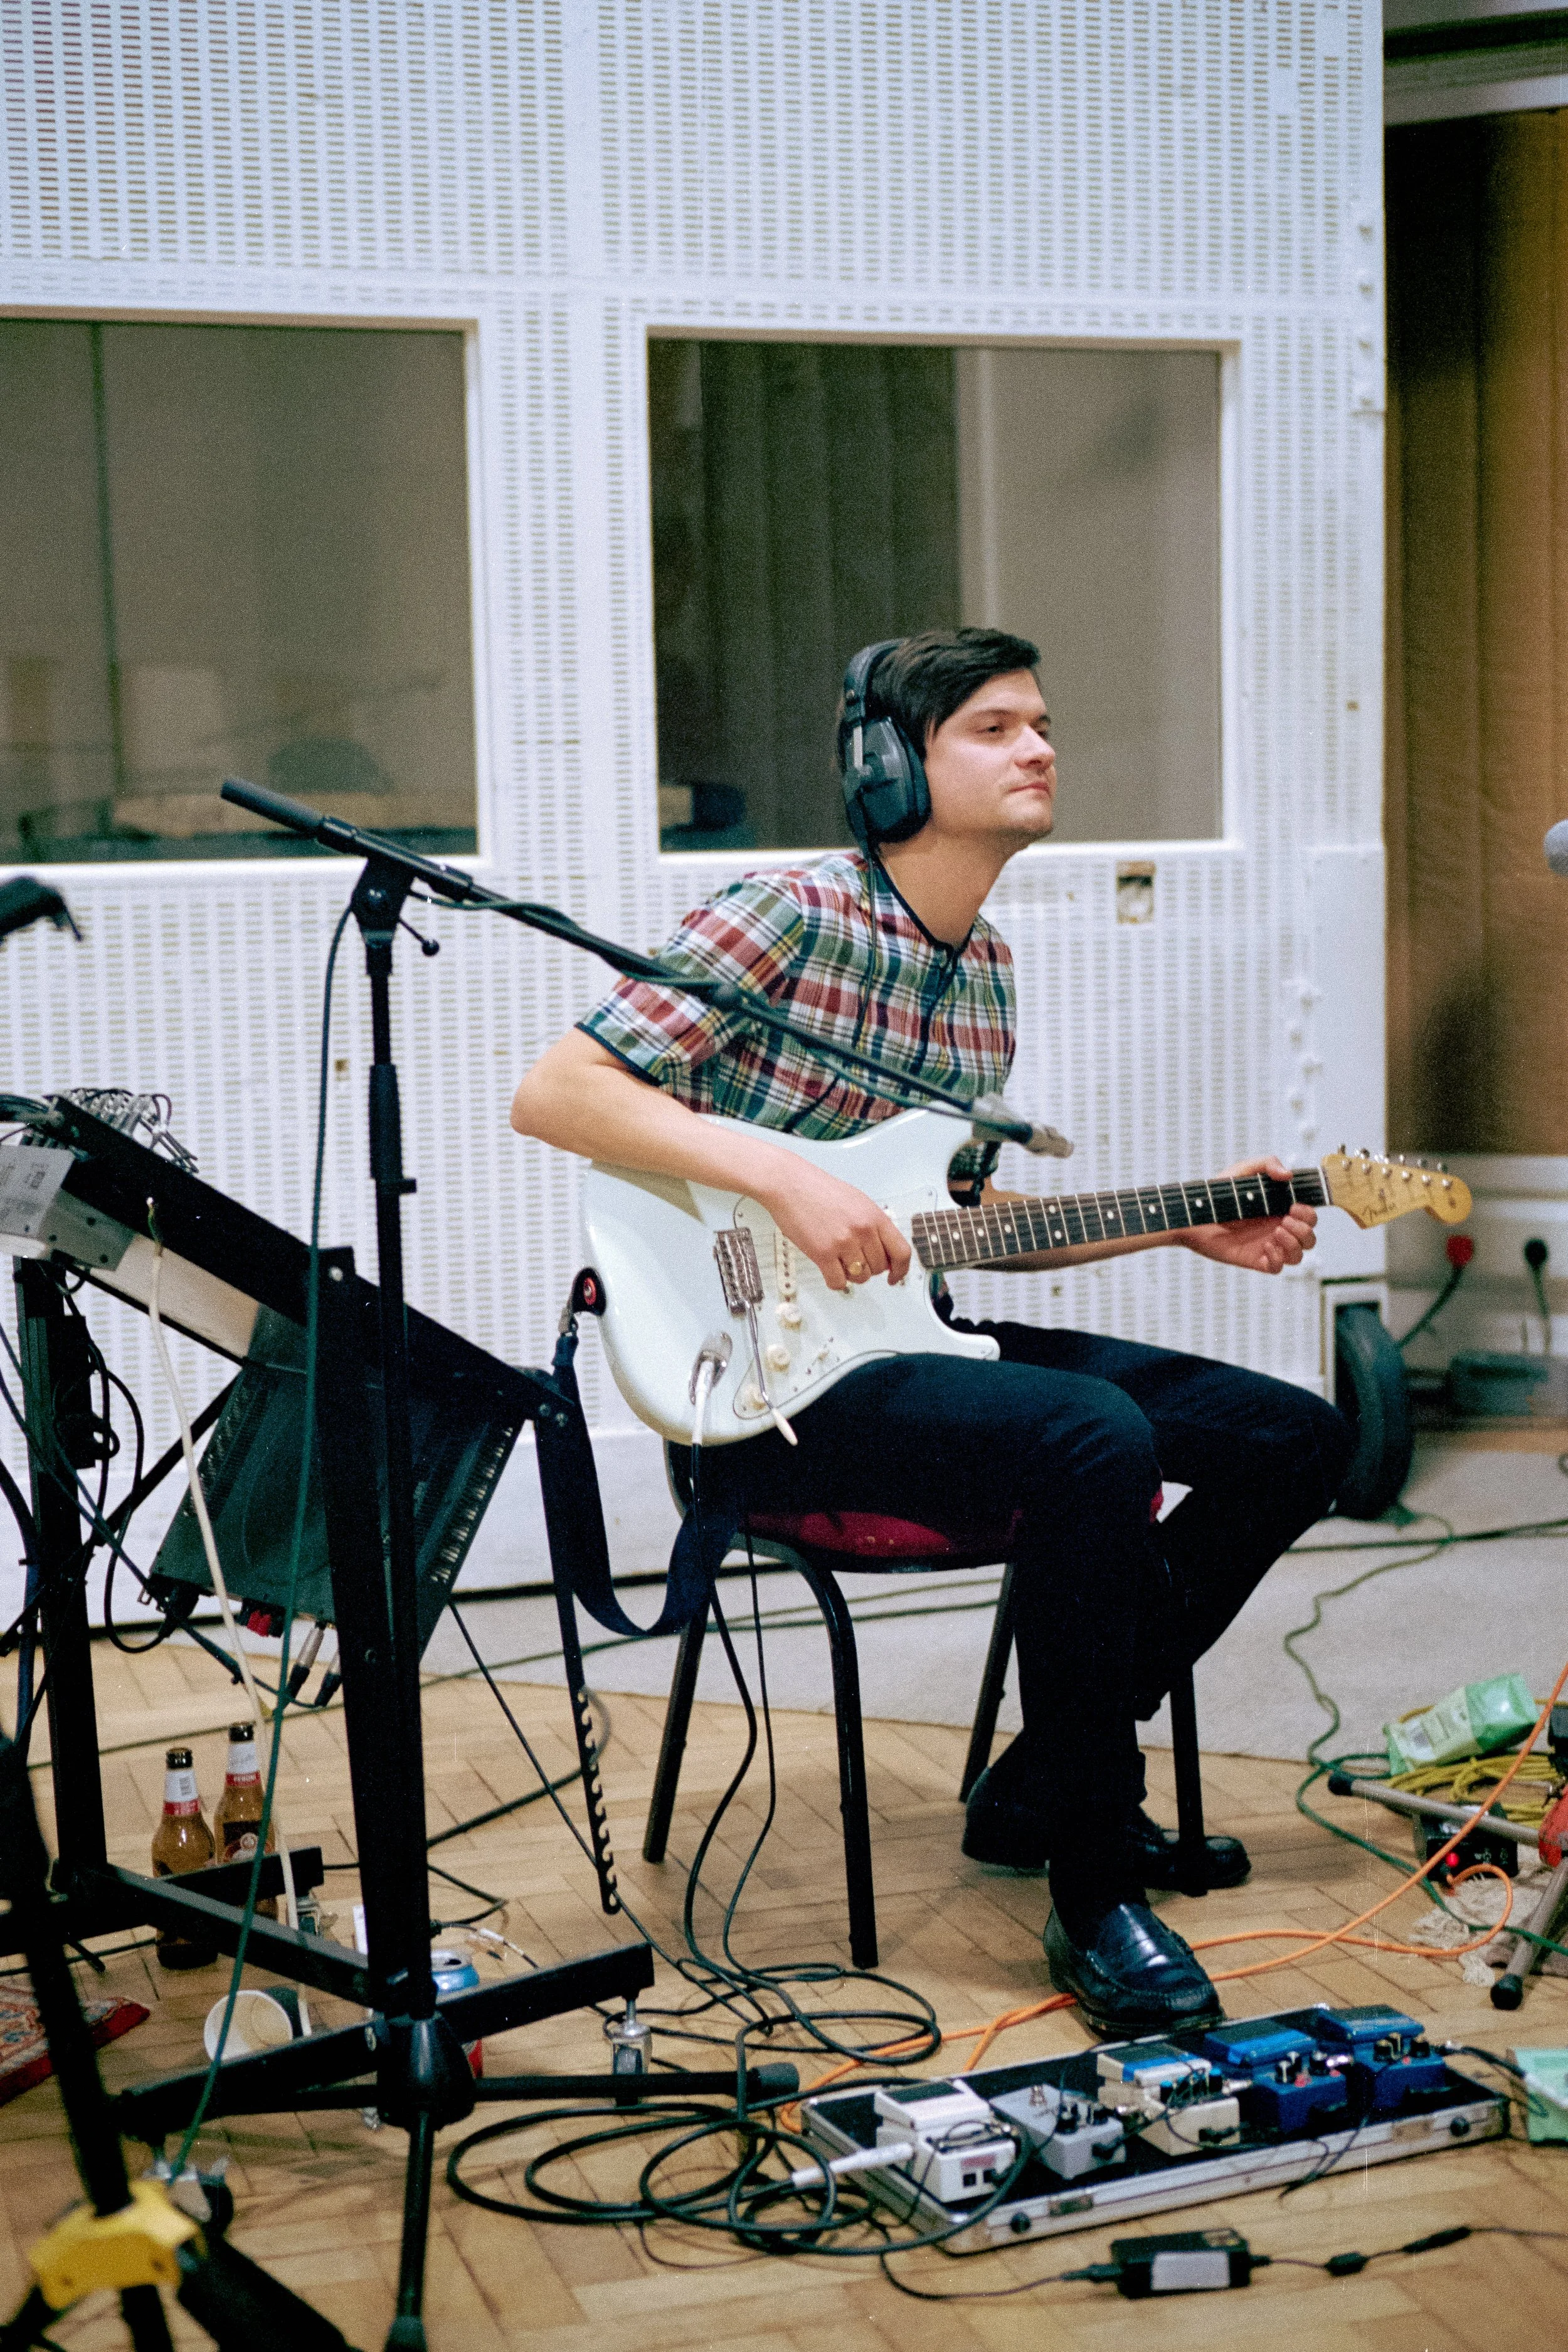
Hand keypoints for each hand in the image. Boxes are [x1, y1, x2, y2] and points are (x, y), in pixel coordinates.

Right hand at [754, 1160, 911, 1292]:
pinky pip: (838, 1282)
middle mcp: (863, 1230)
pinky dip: (835, 1281)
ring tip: (840, 1261)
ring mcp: (843, 1242)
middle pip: (879, 1267)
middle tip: (855, 1260)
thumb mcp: (858, 1201)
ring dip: (851, 1275)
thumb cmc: (819, 1190)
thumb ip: (873, 1225)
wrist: (790, 1183)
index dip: (901, 1270)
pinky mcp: (823, 1253)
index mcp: (875, 1216)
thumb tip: (884, 1251)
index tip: (894, 1277)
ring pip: (860, 1277)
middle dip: (869, 1268)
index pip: (901, 1252)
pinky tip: (829, 1269)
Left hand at [1181, 1156, 1316, 1274]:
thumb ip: (1267, 1164)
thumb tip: (1287, 1174)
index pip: (1309, 1217)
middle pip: (1309, 1238)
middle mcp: (1278, 1228)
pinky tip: (1266, 1246)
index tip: (1294, 1207)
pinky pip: (1278, 1268)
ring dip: (1294, 1245)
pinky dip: (1278, 1259)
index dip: (1309, 1214)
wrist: (1196, 1215)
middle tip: (1284, 1220)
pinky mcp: (1255, 1260)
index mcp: (1280, 1209)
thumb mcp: (1243, 1170)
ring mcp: (1268, 1245)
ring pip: (1298, 1255)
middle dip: (1304, 1230)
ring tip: (1275, 1233)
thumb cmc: (1219, 1193)